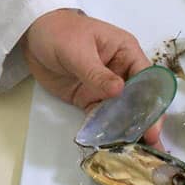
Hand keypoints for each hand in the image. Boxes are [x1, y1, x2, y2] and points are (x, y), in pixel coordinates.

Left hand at [23, 8, 159, 144]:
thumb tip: (119, 91)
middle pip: (139, 98)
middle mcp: (120, 71)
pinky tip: (112, 145)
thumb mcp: (77, 50)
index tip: (153, 122)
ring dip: (128, 129)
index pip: (147, 78)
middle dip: (145, 120)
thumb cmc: (59, 32)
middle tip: (151, 145)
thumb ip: (96, 72)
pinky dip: (105, 129)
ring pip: (122, 110)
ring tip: (138, 152)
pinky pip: (100, 116)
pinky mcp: (88, 98)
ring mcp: (104, 87)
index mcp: (126, 52)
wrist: (32, 35)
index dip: (152, 100)